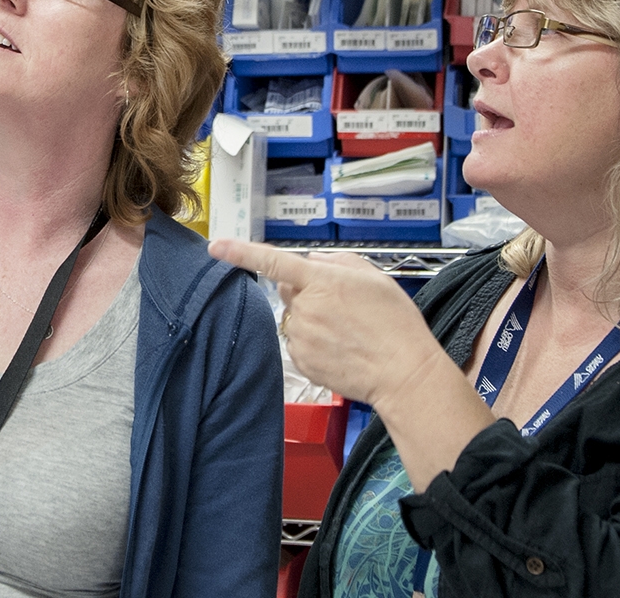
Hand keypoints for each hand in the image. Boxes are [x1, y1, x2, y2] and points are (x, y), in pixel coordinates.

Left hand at [212, 238, 496, 488]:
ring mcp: (301, 338)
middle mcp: (304, 309)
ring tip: (347, 332)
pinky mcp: (303, 363)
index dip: (240, 252)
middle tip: (343, 307)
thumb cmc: (395, 323)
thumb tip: (314, 262)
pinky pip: (299, 345)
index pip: (271, 261)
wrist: (404, 372)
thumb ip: (338, 262)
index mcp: (320, 281)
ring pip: (295, 319)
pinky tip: (341, 350)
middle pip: (289, 291)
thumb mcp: (374, 277)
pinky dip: (315, 344)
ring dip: (312, 320)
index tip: (215, 246)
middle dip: (307, 293)